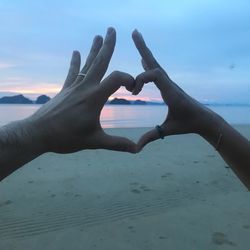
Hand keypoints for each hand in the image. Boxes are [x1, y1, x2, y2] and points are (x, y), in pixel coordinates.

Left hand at [26, 28, 135, 153]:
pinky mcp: (65, 90)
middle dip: (108, 45)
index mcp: (95, 98)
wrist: (39, 134)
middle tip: (112, 29)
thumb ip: (117, 144)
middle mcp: (85, 87)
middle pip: (100, 62)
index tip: (132, 89)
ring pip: (87, 64)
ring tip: (98, 36)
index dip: (129, 79)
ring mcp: (74, 87)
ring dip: (94, 49)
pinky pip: (72, 72)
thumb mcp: (95, 142)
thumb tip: (136, 149)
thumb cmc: (67, 138)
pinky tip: (76, 52)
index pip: (117, 78)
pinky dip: (75, 62)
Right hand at [132, 30, 218, 150]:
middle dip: (143, 48)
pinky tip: (143, 59)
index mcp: (170, 91)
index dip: (142, 79)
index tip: (134, 92)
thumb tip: (136, 148)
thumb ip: (152, 136)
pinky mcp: (168, 85)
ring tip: (136, 38)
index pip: (155, 74)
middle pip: (154, 62)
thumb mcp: (168, 130)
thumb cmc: (188, 124)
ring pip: (155, 64)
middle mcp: (169, 83)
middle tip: (134, 33)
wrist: (203, 119)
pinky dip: (148, 64)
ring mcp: (169, 83)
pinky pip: (157, 71)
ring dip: (145, 52)